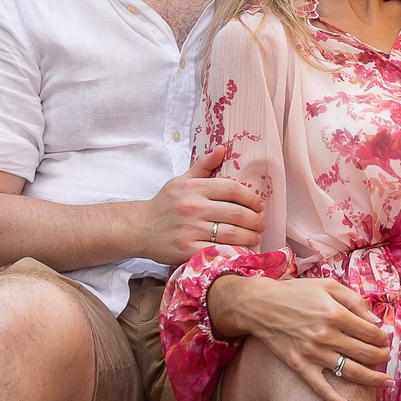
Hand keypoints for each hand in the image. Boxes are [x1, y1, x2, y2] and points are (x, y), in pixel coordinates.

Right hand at [140, 146, 263, 264]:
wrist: (140, 228)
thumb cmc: (165, 204)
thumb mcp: (182, 180)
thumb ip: (203, 166)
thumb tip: (222, 148)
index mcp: (194, 187)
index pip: (232, 188)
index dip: (251, 197)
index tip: (260, 205)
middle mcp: (192, 207)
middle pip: (236, 213)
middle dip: (255, 220)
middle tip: (261, 224)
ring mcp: (189, 229)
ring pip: (231, 234)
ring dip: (250, 237)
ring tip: (256, 238)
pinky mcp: (186, 249)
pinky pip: (218, 251)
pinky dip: (234, 252)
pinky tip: (242, 251)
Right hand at [209, 273, 388, 400]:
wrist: (260, 306)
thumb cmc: (296, 293)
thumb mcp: (327, 286)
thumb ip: (353, 300)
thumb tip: (375, 321)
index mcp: (334, 313)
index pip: (369, 331)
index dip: (381, 337)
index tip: (383, 339)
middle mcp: (326, 335)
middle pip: (365, 353)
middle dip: (381, 357)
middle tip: (386, 358)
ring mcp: (313, 353)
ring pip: (351, 372)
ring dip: (373, 379)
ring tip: (386, 382)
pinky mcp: (300, 366)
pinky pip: (322, 390)